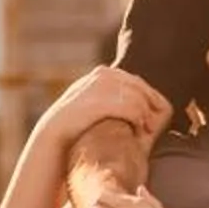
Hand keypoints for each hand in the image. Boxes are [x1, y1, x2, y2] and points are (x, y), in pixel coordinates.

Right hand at [31, 66, 171, 155]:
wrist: (53, 134)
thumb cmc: (75, 123)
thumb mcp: (92, 101)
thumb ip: (109, 94)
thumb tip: (132, 95)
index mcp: (102, 73)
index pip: (136, 81)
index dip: (149, 98)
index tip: (155, 115)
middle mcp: (102, 75)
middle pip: (139, 88)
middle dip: (149, 106)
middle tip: (154, 125)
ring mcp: (99, 88)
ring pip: (136, 99)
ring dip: (145, 116)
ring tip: (146, 131)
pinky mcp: (98, 104)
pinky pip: (129, 109)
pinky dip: (137, 121)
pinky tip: (138, 132)